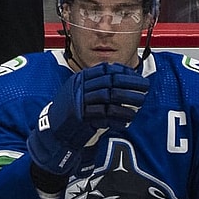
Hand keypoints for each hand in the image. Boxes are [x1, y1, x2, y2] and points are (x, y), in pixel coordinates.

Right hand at [27, 63, 148, 175]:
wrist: (53, 130)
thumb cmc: (69, 111)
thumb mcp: (78, 91)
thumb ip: (95, 85)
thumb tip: (121, 80)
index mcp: (79, 78)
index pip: (104, 69)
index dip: (122, 71)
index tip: (136, 75)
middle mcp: (79, 87)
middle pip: (109, 81)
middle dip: (130, 83)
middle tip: (145, 86)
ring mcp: (80, 102)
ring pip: (109, 96)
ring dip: (127, 99)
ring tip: (141, 102)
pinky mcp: (82, 117)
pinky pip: (105, 115)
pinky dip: (118, 117)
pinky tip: (128, 119)